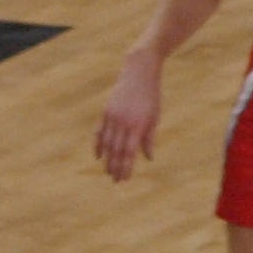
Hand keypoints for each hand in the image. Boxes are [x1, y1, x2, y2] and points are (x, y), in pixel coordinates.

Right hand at [94, 56, 161, 180]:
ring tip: (108, 171)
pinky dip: (98, 146)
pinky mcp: (106, 112)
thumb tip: (148, 158)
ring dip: (107, 160)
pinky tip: (98, 157)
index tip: (124, 179)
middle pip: (117, 151)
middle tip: (116, 180)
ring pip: (107, 144)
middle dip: (116, 167)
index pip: (130, 153)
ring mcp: (113, 117)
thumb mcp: (155, 116)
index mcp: (138, 125)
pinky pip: (100, 133)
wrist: (139, 71)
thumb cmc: (151, 95)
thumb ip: (149, 138)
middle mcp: (123, 122)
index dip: (126, 168)